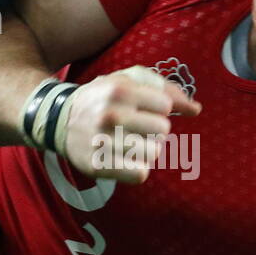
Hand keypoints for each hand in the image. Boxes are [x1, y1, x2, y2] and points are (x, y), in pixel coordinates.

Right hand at [63, 66, 200, 183]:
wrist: (59, 119)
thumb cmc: (103, 97)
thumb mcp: (128, 80)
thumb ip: (165, 88)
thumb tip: (196, 109)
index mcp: (121, 89)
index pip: (165, 106)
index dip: (158, 109)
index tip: (142, 109)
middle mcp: (111, 114)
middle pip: (163, 131)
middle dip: (153, 130)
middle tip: (134, 128)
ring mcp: (103, 141)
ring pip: (154, 153)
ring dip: (147, 150)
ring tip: (130, 143)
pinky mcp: (99, 166)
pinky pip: (140, 174)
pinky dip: (138, 169)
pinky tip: (126, 160)